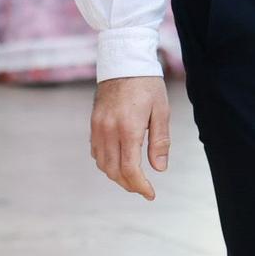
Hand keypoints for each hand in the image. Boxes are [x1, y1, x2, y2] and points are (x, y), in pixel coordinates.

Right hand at [90, 75, 170, 199]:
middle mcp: (109, 130)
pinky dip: (106, 162)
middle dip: (129, 184)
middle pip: (114, 171)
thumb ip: (160, 141)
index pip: (130, 169)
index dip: (140, 186)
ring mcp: (98, 127)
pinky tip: (119, 161)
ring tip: (133, 177)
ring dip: (116, 175)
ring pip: (102, 164)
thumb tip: (159, 169)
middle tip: (144, 188)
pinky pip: (96, 152)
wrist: (123, 61)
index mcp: (128, 128)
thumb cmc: (147, 84)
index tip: (150, 194)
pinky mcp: (93, 123)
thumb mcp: (161, 111)